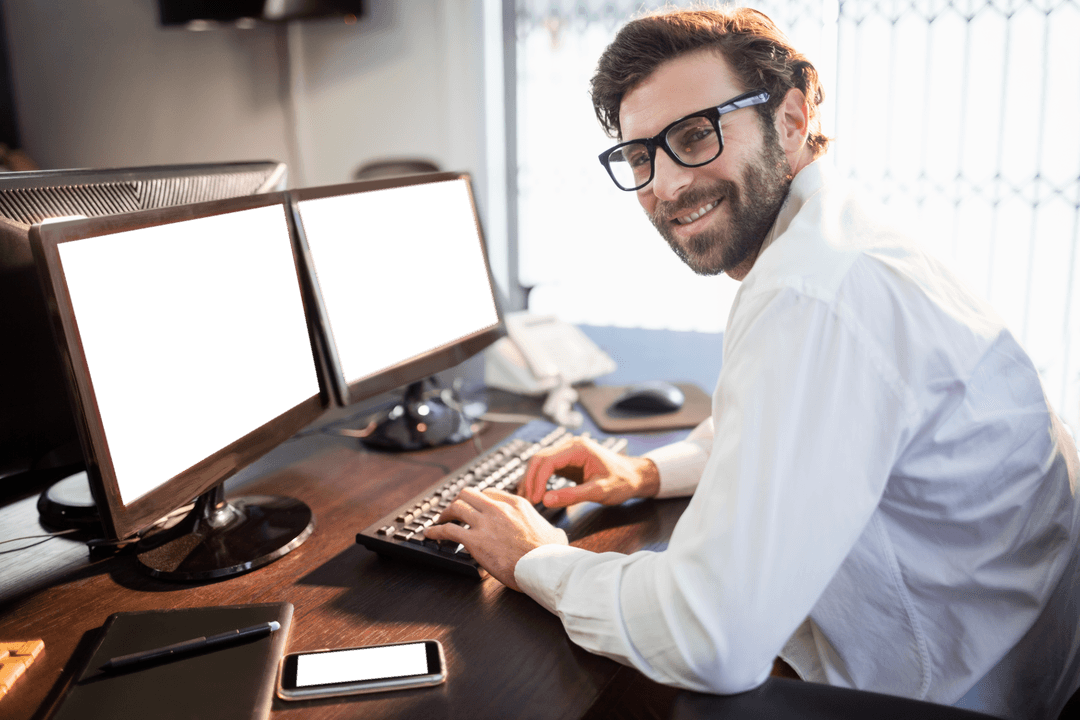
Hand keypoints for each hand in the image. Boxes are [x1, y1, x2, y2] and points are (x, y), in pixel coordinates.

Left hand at [424, 487, 566, 591]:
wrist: (544, 566)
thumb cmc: (550, 553)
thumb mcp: (554, 532)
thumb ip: (550, 529)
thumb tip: (556, 534)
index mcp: (516, 503)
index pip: (488, 492)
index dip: (477, 499)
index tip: (472, 506)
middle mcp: (498, 509)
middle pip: (468, 494)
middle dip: (458, 501)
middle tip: (452, 511)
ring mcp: (485, 523)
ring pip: (456, 508)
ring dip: (444, 514)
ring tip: (439, 521)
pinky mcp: (475, 541)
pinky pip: (448, 531)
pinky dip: (436, 531)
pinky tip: (431, 535)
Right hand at [519, 435, 660, 508]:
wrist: (635, 476)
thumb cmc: (621, 482)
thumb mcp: (599, 491)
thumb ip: (572, 496)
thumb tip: (546, 501)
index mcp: (578, 448)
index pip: (548, 461)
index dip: (537, 480)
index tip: (535, 499)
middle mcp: (571, 445)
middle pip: (539, 458)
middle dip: (531, 479)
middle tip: (527, 501)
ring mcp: (568, 451)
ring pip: (541, 461)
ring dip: (532, 479)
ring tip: (528, 498)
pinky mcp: (568, 460)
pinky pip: (548, 467)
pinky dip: (539, 479)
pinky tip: (537, 492)